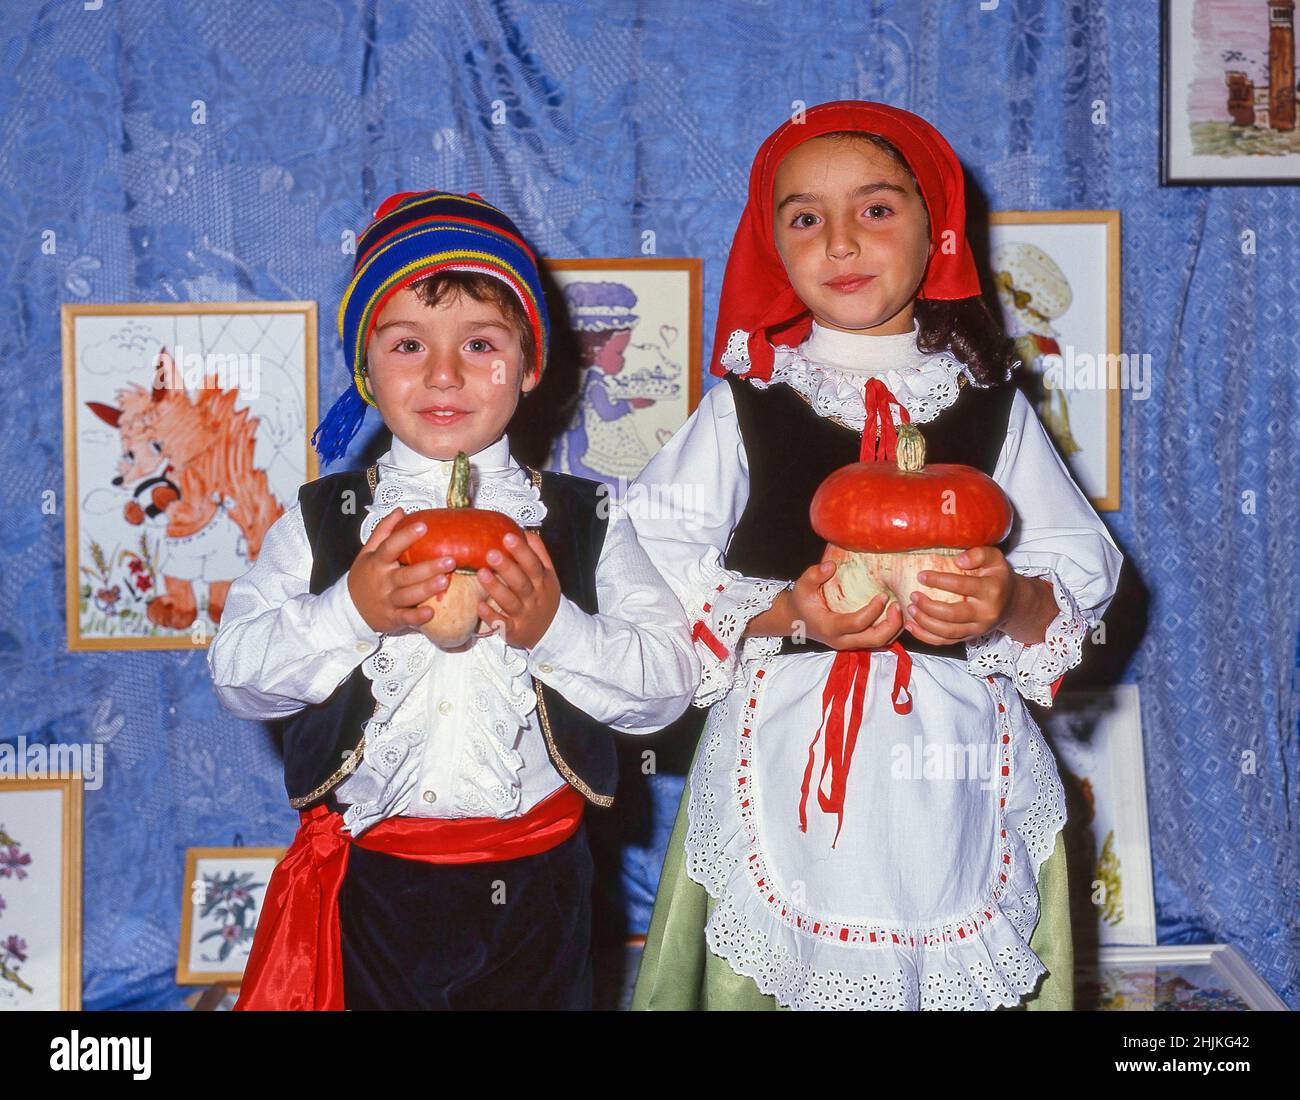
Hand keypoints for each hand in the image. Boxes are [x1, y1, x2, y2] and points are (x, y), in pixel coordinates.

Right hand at [346, 508, 456, 633]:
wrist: (348, 609)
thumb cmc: (364, 577)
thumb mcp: (367, 553)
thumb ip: (383, 532)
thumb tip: (400, 511)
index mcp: (377, 562)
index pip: (390, 547)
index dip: (406, 536)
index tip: (424, 526)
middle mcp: (383, 581)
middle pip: (406, 574)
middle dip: (428, 568)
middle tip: (450, 560)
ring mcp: (387, 600)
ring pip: (408, 595)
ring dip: (426, 589)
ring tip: (445, 581)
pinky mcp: (392, 618)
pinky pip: (405, 618)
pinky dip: (417, 617)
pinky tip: (430, 613)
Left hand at [475, 530, 561, 648]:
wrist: (551, 631)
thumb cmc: (543, 597)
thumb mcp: (548, 574)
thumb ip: (538, 552)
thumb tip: (523, 530)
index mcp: (542, 580)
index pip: (533, 563)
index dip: (522, 550)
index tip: (508, 536)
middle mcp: (535, 597)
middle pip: (521, 581)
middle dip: (507, 567)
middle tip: (491, 553)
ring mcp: (524, 614)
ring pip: (510, 601)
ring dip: (496, 588)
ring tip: (481, 573)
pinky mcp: (514, 630)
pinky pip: (502, 624)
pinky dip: (491, 616)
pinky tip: (480, 606)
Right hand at [780, 560, 905, 650]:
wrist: (796, 621)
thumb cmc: (801, 602)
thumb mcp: (802, 586)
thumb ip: (814, 575)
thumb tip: (831, 566)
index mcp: (830, 627)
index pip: (857, 623)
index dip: (873, 610)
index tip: (883, 595)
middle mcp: (842, 640)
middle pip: (875, 640)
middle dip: (892, 624)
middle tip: (897, 605)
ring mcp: (850, 644)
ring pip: (880, 643)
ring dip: (894, 629)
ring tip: (900, 608)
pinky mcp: (856, 642)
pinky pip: (878, 641)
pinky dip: (890, 630)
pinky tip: (894, 614)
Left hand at [906, 545, 1016, 645]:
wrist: (1012, 603)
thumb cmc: (998, 577)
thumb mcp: (996, 559)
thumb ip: (980, 554)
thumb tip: (958, 560)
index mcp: (991, 591)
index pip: (962, 586)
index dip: (939, 581)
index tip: (921, 576)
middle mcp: (985, 613)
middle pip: (953, 615)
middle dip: (929, 607)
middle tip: (913, 595)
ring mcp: (977, 629)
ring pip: (947, 632)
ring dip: (925, 622)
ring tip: (910, 609)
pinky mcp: (969, 637)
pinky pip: (945, 642)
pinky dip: (925, 636)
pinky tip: (911, 626)